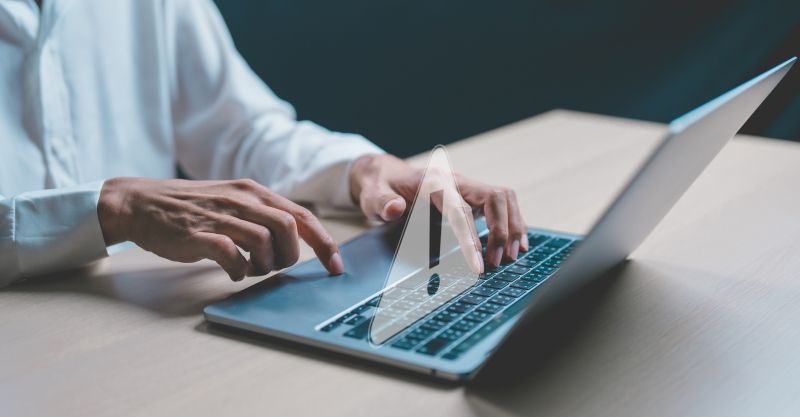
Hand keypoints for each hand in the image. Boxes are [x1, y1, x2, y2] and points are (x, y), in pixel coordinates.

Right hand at [97, 177, 343, 280]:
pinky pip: (232, 254)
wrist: (140, 203)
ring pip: (264, 241)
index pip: (302, 215)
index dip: (324, 242)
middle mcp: (242, 200)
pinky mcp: (199, 234)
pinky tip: (232, 271)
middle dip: (291, 255)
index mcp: (254, 192)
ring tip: (250, 269)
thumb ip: (262, 216)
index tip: (336, 265)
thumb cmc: (190, 208)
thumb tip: (292, 243)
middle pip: (289, 227)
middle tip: (275, 267)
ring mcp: (220, 216)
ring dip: (265, 265)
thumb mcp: (233, 201)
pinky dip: (239, 269)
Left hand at [349, 154, 528, 269]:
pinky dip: (513, 222)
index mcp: (434, 182)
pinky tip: (517, 243)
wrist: (385, 173)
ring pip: (505, 198)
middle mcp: (457, 181)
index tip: (479, 265)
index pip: (462, 210)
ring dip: (514, 225)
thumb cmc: (380, 186)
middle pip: (495, 198)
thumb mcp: (372, 194)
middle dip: (502, 230)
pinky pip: (502, 204)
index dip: (473, 238)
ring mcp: (467, 187)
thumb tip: (395, 209)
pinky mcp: (472, 195)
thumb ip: (381, 202)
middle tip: (499, 262)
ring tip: (513, 255)